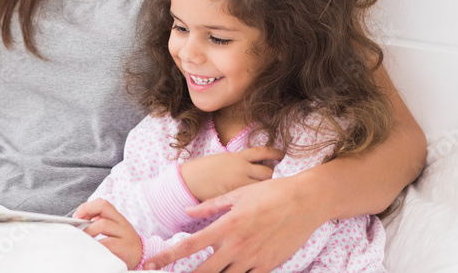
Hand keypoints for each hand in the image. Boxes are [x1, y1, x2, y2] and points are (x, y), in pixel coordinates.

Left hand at [74, 199, 142, 269]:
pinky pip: (108, 243)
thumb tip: (79, 222)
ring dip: (88, 231)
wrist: (141, 255)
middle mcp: (121, 222)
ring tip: (82, 239)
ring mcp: (124, 233)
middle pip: (103, 206)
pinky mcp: (125, 247)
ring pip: (103, 224)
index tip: (76, 217)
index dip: (86, 207)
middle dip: (86, 211)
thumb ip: (100, 223)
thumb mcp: (113, 230)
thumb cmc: (122, 243)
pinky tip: (91, 248)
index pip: (101, 203)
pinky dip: (96, 245)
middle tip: (78, 224)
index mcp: (116, 217)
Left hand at [143, 175, 324, 271]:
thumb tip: (186, 212)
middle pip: (204, 271)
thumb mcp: (237, 194)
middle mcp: (237, 246)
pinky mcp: (268, 266)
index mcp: (226, 226)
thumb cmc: (270, 193)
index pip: (190, 246)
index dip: (168, 257)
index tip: (152, 264)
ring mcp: (253, 259)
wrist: (305, 202)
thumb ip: (210, 207)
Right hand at [179, 146, 282, 201]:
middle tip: (270, 181)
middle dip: (271, 176)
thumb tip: (253, 165)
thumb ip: (239, 162)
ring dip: (266, 189)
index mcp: (238, 157)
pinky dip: (256, 199)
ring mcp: (240, 184)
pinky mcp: (236, 197)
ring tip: (264, 193)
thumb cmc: (203, 169)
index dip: (275, 153)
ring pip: (263, 186)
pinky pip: (252, 198)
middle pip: (268, 172)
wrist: (189, 180)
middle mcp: (242, 169)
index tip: (282, 154)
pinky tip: (256, 202)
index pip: (263, 152)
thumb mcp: (223, 159)